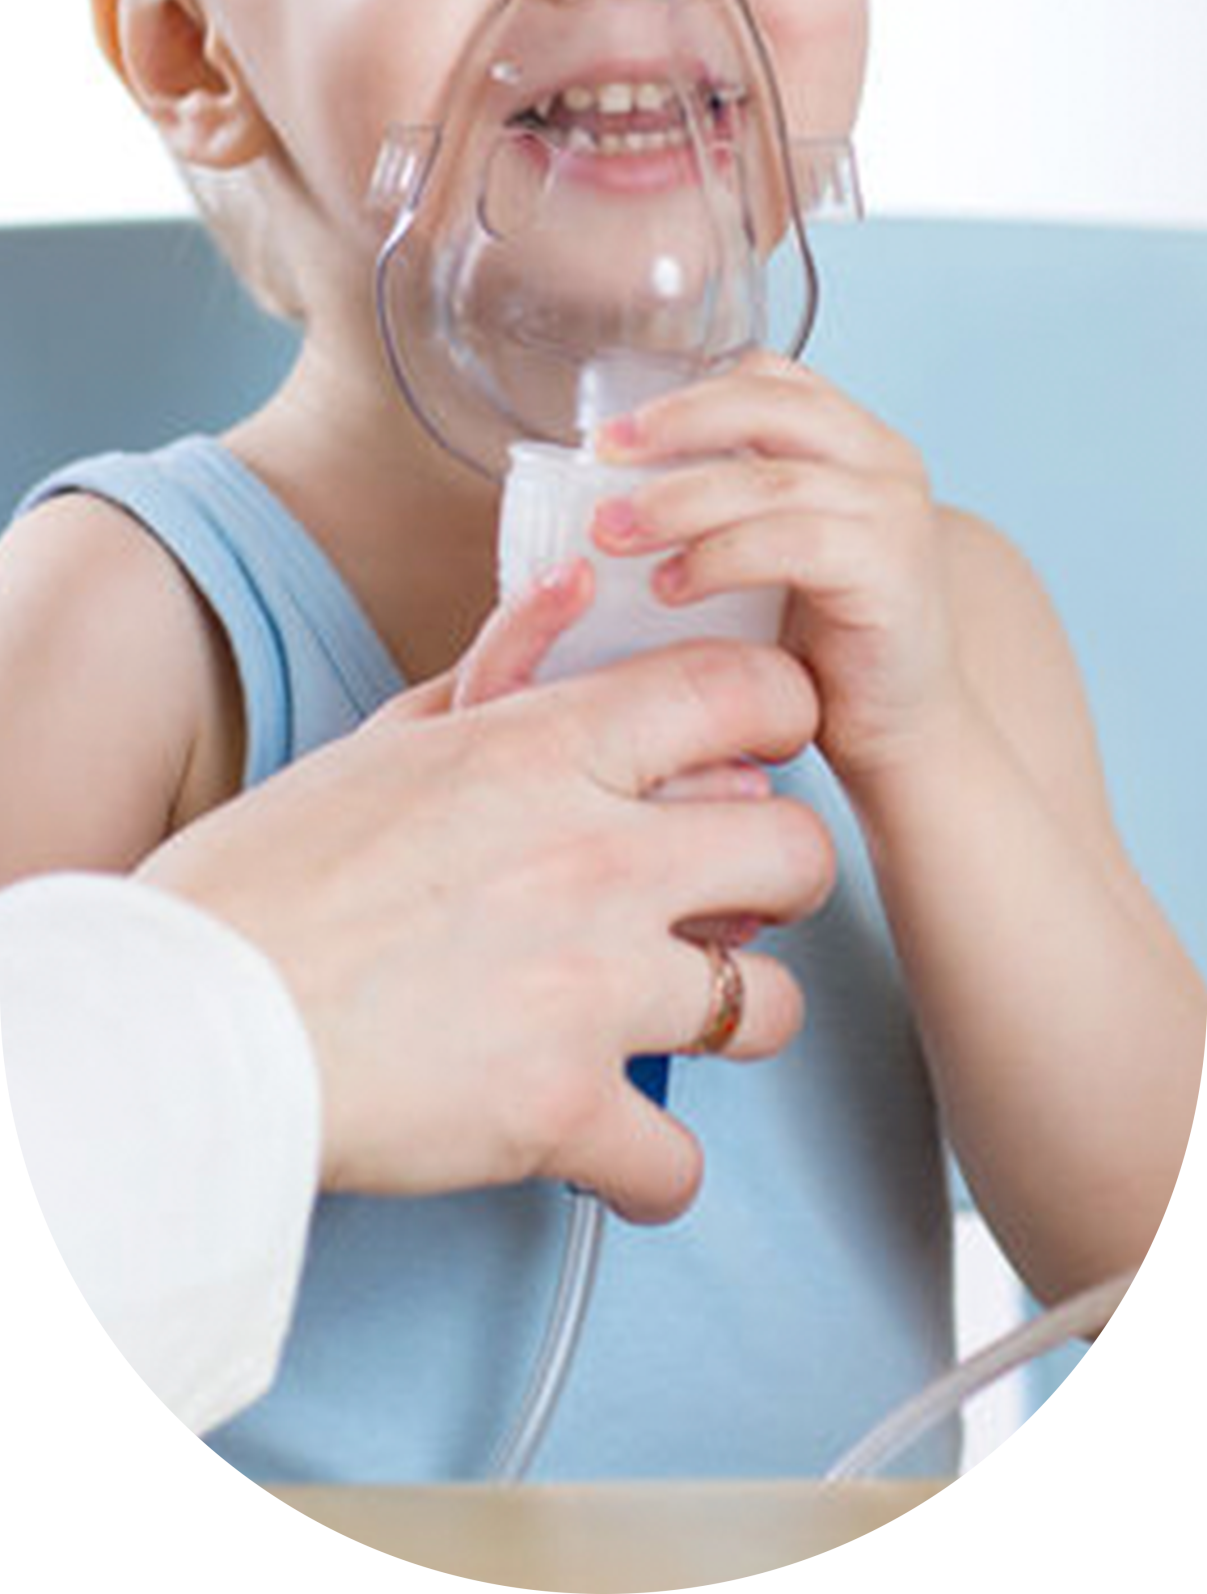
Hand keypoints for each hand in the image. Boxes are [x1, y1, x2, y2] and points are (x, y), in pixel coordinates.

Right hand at [140, 584, 827, 1223]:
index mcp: (541, 750)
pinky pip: (685, 1161)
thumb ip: (497, 667)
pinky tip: (605, 1147)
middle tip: (725, 902)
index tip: (760, 754)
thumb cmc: (260, 882)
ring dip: (731, 1022)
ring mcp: (590, 987)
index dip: (778, 719)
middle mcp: (592, 857)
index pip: (742, 692)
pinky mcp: (561, 1110)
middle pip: (799, 852)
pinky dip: (651, 1167)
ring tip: (663, 1026)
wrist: (177, 1022)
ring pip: (773, 1008)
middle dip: (778, 879)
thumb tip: (574, 585)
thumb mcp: (380, 745)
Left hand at [590, 351, 969, 786]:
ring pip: (767, 479)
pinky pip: (788, 543)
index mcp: (857, 441)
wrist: (904, 730)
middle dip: (673, 425)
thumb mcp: (775, 548)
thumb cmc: (825, 641)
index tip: (614, 432)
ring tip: (613, 533)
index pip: (770, 377)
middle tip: (601, 456)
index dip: (688, 393)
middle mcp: (885, 461)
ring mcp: (893, 512)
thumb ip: (729, 499)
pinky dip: (717, 558)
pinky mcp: (889, 570)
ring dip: (676, 501)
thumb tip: (612, 482)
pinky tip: (670, 587)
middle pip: (767, 405)